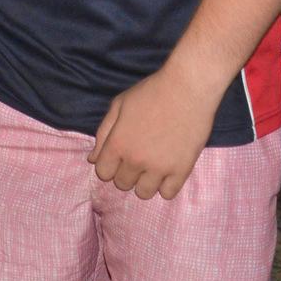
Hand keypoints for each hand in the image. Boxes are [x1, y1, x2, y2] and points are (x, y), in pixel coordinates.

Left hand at [89, 62, 220, 198]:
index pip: (103, 173)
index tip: (119, 155)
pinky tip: (167, 171)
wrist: (188, 87)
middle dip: (126, 172)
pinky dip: (165, 186)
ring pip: (143, 193)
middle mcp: (136, 160)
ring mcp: (159, 167)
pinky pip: (168, 194)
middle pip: (122, 184)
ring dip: (145, 182)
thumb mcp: (119, 105)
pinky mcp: (182, 170)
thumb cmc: (151, 91)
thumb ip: (103, 132)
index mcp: (118, 144)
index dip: (109, 164)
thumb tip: (93, 159)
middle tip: (138, 157)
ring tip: (152, 166)